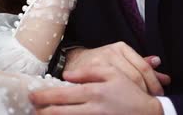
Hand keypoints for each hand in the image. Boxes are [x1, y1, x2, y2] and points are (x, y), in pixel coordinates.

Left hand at [30, 65, 163, 114]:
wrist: (149, 114)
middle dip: (42, 112)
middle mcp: (92, 109)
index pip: (62, 95)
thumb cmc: (129, 92)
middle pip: (60, 113)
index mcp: (94, 92)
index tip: (32, 96)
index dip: (44, 96)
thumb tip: (67, 76)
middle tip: (32, 110)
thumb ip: (89, 72)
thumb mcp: (112, 73)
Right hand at [65, 42, 169, 95]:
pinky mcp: (89, 73)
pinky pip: (108, 88)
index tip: (158, 95)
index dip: (154, 83)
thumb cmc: (101, 62)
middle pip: (135, 76)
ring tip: (137, 106)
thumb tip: (166, 77)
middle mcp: (111, 53)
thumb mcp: (122, 60)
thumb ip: (142, 67)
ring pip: (123, 84)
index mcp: (121, 48)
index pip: (144, 67)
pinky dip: (117, 98)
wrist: (74, 62)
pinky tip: (121, 105)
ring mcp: (99, 63)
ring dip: (132, 98)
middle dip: (145, 92)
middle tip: (149, 103)